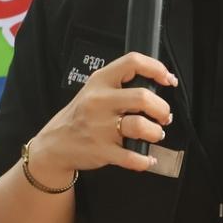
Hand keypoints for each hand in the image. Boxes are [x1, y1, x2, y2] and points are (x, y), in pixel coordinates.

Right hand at [30, 52, 175, 179]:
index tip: (168, 79)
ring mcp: (99, 127)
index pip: (132, 62)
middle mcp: (99, 101)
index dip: (156, 68)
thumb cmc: (80, 116)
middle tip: (164, 116)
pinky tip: (147, 158)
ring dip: (156, 132)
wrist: (55, 144)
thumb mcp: (93, 90)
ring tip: (155, 134)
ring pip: (141, 126)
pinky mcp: (101, 150)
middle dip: (162, 109)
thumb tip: (156, 85)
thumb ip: (119, 85)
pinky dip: (145, 159)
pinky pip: (132, 157)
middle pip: (143, 97)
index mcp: (100, 81)